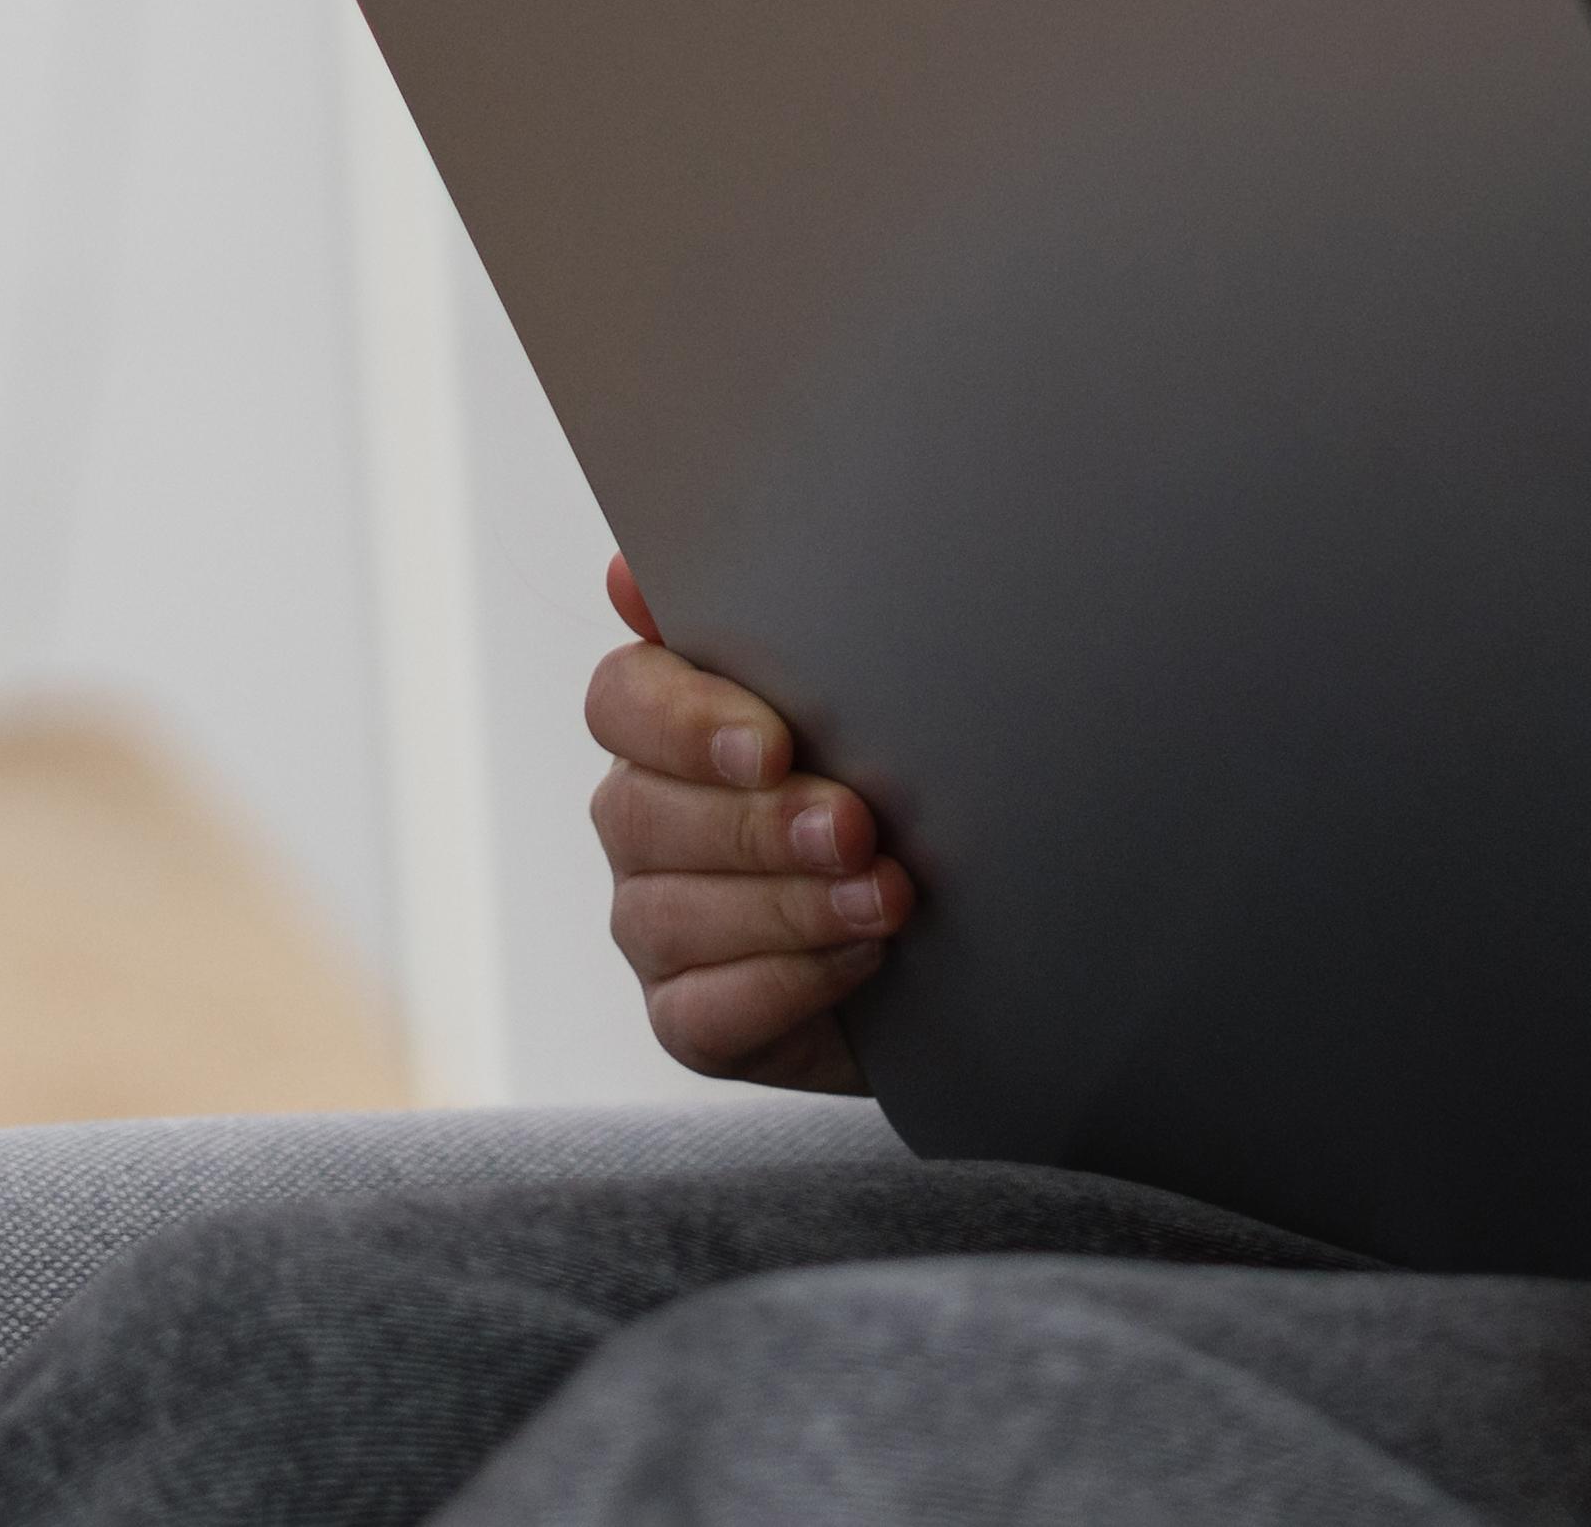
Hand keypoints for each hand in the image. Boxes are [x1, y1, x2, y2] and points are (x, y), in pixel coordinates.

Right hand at [587, 552, 910, 1087]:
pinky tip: (860, 960)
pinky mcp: (689, 1018)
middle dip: (758, 824)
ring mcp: (654, 925)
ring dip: (789, 906)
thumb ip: (764, 631)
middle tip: (854, 826)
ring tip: (885, 898)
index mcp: (668, 724)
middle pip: (642, 812)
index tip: (773, 743)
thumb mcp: (865, 701)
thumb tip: (630, 573)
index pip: (621, 700)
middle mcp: (643, 821)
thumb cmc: (902, 793)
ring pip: (670, 916)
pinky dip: (787, 984)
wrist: (969, 931)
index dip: (685, 723)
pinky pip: (702, 1012)